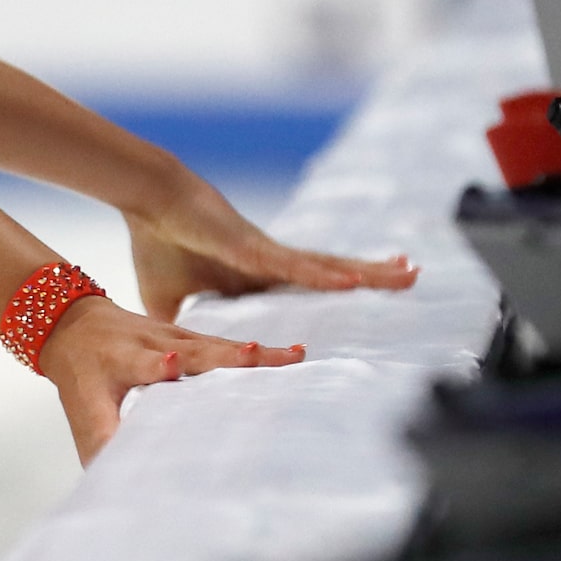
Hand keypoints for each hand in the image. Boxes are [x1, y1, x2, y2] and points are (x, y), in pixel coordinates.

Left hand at [37, 296, 302, 462]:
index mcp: (125, 360)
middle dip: (231, 353)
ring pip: (220, 345)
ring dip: (257, 353)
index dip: (161, 364)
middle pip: (198, 349)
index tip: (175, 362)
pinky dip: (258, 353)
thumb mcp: (83, 408)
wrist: (72, 321)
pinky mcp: (193, 335)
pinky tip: (294, 356)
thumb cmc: (80, 373)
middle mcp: (156, 342)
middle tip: (261, 353)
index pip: (145, 362)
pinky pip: (227, 346)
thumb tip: (115, 490)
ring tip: (296, 356)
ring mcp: (178, 335)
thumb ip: (100, 443)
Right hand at [125, 177, 414, 325]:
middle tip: (413, 277)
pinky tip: (351, 281)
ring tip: (407, 273)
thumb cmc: (158, 242)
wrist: (146, 203)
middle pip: (332, 273)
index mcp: (255, 278)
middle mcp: (271, 263)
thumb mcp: (167, 301)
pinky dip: (323, 276)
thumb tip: (170, 357)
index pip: (309, 288)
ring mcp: (266, 254)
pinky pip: (295, 266)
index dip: (340, 290)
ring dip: (366, 272)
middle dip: (372, 275)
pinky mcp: (253, 249)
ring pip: (326, 267)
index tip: (372, 299)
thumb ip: (177, 327)